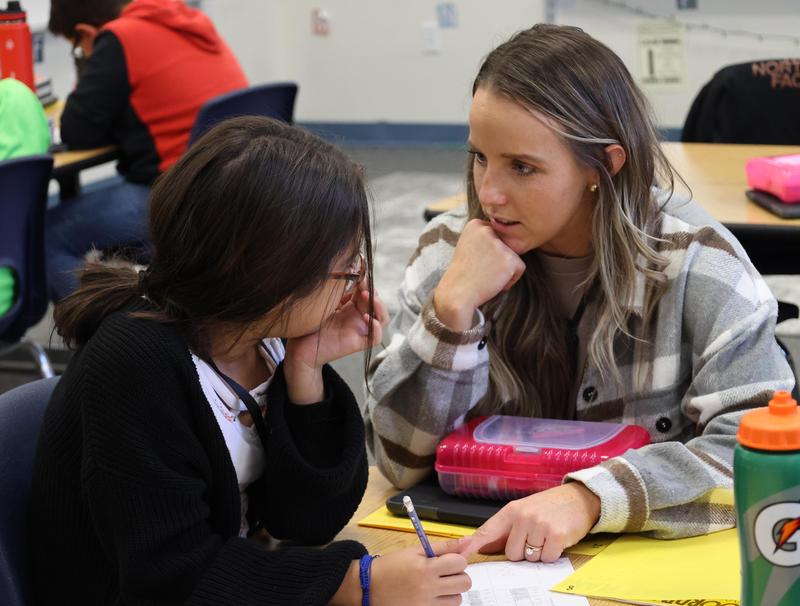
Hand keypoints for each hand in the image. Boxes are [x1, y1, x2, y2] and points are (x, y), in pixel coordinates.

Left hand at [284, 284, 388, 402]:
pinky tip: (367, 318)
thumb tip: (350, 273)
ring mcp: (359, 330)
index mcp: (351, 307)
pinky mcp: (358, 343)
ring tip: (367, 295)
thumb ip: (338, 291)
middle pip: (376, 303)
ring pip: (382, 318)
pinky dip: (376, 328)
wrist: (300, 347)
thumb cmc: (309, 324)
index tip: (359, 274)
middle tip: (362, 283)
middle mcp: (357, 318)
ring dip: (379, 306)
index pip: (367, 292)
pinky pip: (376, 338)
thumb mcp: (325, 303)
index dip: (366, 283)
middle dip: (372, 291)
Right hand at [370, 539, 470, 605]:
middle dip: (459, 575)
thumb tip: (468, 541)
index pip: (460, 563)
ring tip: (437, 585)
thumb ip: (443, 546)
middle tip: (446, 572)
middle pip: (465, 583)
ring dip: (452, 591)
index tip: (448, 560)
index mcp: (426, 569)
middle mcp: (429, 589)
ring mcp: (427, 605)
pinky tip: (432, 595)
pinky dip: (443, 602)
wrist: (370, 587)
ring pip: (458, 599)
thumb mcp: (415, 551)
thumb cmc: (392, 566)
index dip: (457, 559)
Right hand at [434, 219, 525, 330]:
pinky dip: (509, 280)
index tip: (475, 262)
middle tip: (480, 270)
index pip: (496, 236)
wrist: (456, 295)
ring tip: (485, 276)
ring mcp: (499, 244)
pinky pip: (519, 269)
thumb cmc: (462, 276)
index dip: (488, 254)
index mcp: (475, 224)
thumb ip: (485, 240)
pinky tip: (493, 282)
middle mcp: (488, 229)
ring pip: (513, 257)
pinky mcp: (510, 258)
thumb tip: (504, 239)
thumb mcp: (469, 248)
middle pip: (506, 245)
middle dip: (497, 261)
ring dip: (503, 271)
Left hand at [460, 483, 600, 562]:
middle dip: (523, 552)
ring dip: (538, 553)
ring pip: (529, 558)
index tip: (462, 554)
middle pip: (511, 553)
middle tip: (535, 537)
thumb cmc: (549, 506)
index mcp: (511, 510)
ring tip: (546, 536)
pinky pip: (547, 559)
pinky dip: (552, 554)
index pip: (488, 530)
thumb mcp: (524, 511)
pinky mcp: (556, 535)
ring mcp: (540, 525)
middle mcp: (523, 516)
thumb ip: (503, 529)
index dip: (473, 544)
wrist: (579, 498)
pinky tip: (557, 539)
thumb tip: (481, 546)